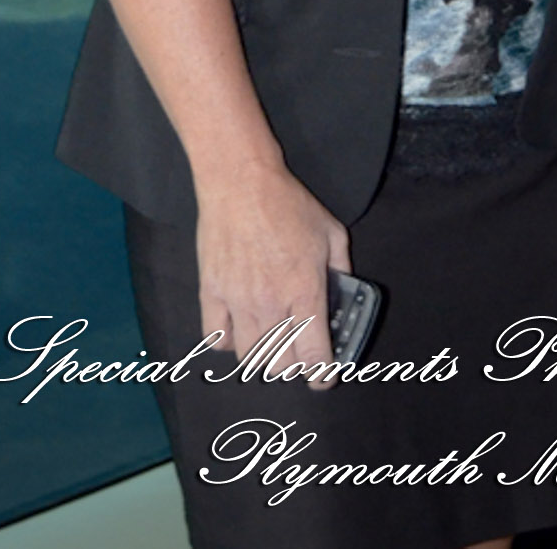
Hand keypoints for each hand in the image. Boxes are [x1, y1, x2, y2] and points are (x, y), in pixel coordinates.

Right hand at [194, 158, 350, 381]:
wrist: (241, 181)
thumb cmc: (287, 203)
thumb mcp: (331, 231)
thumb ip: (342, 268)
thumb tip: (345, 293)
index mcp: (305, 291)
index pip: (314, 357)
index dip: (322, 376)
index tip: (323, 376)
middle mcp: (272, 303)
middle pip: (280, 366)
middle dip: (293, 366)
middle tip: (296, 351)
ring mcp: (238, 301)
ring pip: (249, 358)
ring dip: (262, 356)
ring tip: (268, 340)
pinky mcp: (211, 292)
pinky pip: (215, 338)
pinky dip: (228, 341)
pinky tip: (238, 326)